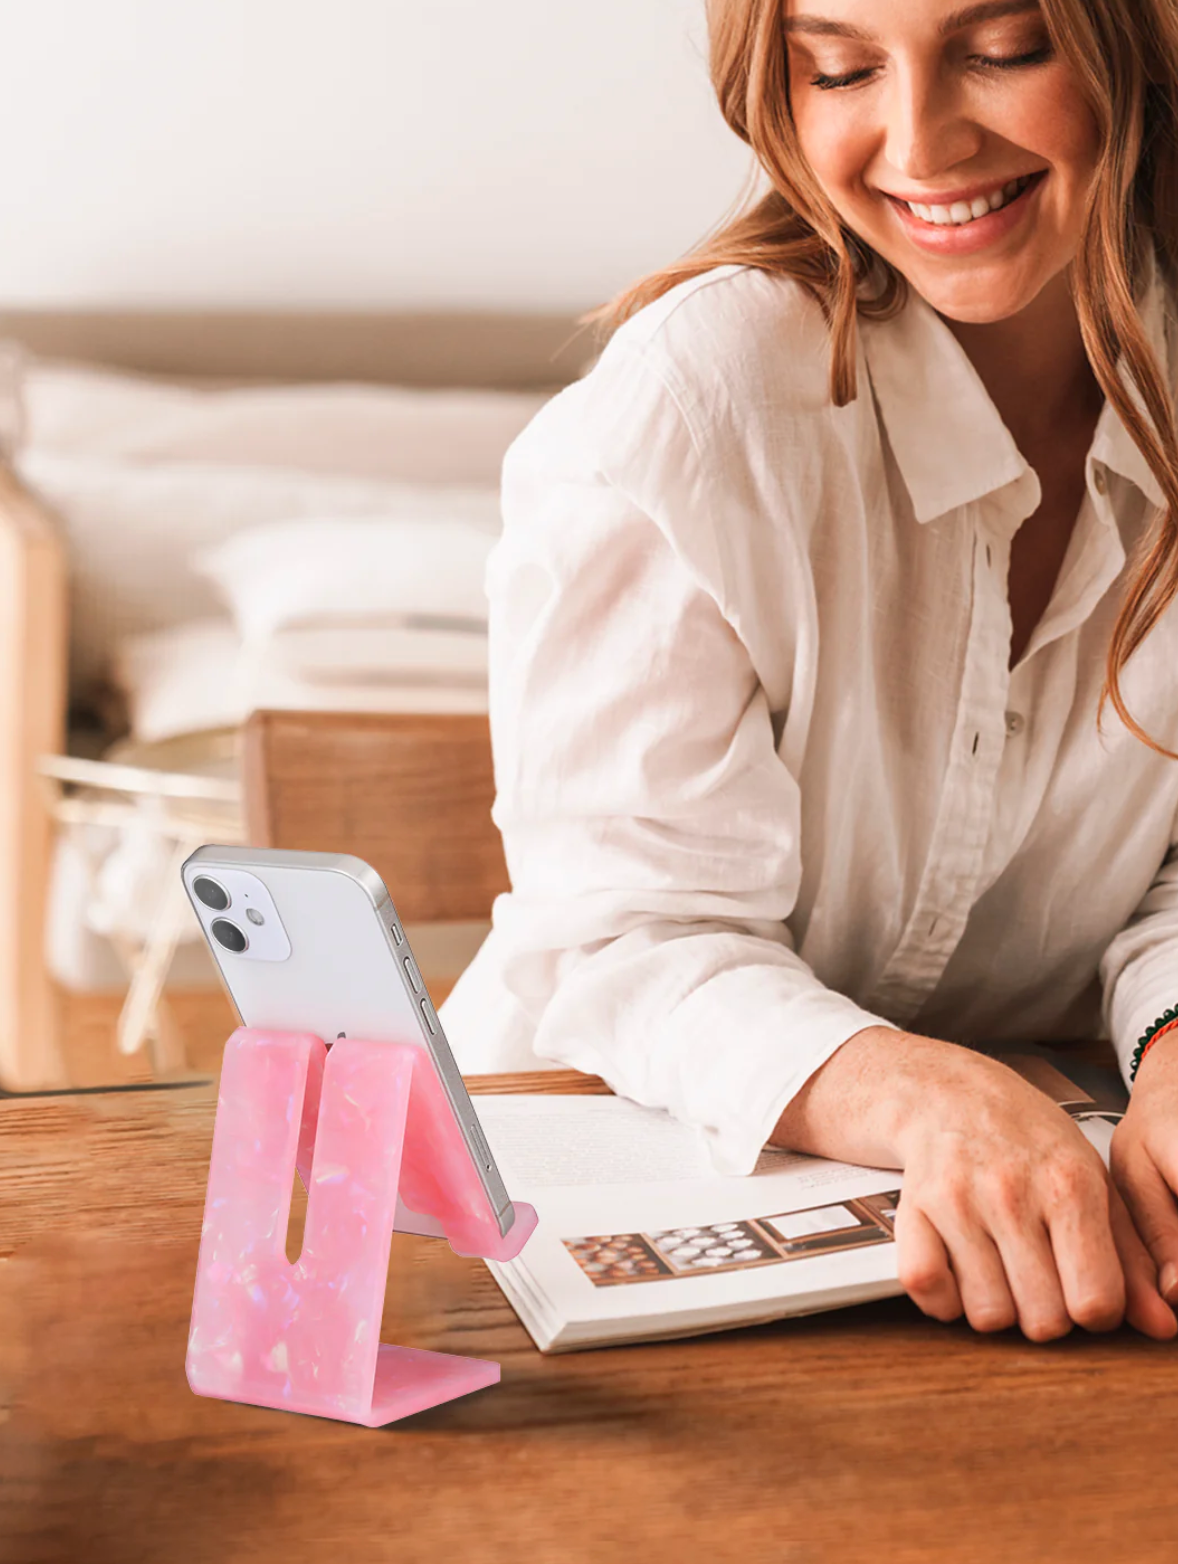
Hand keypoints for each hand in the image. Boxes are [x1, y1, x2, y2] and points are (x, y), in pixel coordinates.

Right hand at [892, 1049, 1175, 1341]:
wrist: (948, 1093)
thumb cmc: (1026, 1139)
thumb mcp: (1092, 1182)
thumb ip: (1130, 1257)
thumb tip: (1161, 1326)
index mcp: (1068, 1185)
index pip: (1095, 1302)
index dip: (1094, 1309)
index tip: (1082, 1288)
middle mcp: (1012, 1192)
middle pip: (1042, 1320)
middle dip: (1045, 1311)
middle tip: (1038, 1276)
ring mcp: (957, 1201)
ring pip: (987, 1314)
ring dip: (995, 1305)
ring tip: (999, 1269)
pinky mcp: (913, 1209)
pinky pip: (927, 1289)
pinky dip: (942, 1297)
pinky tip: (958, 1271)